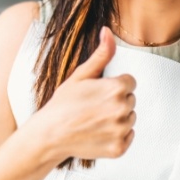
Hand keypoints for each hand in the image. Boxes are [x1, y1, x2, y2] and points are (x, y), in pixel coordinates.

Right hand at [36, 26, 135, 161]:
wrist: (49, 135)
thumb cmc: (63, 104)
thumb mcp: (81, 75)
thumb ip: (101, 54)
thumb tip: (108, 31)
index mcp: (116, 88)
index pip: (130, 82)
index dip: (113, 85)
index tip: (98, 92)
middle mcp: (122, 109)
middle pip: (130, 99)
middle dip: (116, 101)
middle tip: (94, 106)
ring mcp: (121, 130)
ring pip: (130, 118)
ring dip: (117, 119)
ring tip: (95, 119)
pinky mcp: (119, 148)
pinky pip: (129, 137)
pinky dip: (117, 136)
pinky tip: (99, 132)